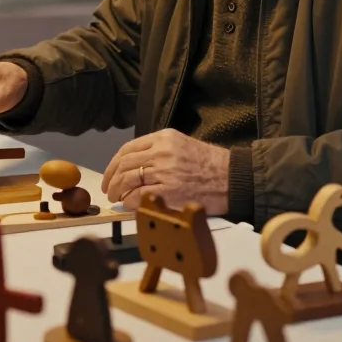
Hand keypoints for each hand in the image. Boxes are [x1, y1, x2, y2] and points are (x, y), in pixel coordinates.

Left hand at [100, 129, 230, 215]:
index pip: (128, 149)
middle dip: (111, 179)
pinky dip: (130, 201)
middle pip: (124, 164)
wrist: (233, 177)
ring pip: (128, 180)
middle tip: (108, 190)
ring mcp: (165, 171)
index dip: (113, 164)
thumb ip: (157, 151)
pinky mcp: (170, 191)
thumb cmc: (210, 164)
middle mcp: (162, 152)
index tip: (109, 174)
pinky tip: (130, 204)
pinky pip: (139, 196)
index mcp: (164, 138)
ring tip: (116, 198)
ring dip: (118, 191)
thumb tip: (133, 167)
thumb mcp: (182, 145)